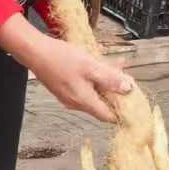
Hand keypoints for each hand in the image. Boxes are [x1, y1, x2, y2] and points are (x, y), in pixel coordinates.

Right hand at [11, 28, 133, 121]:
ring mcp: (68, 97)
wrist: (35, 52)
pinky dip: (95, 79)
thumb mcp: (91, 66)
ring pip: (94, 94)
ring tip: (116, 66)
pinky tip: (98, 65)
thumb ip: (110, 79)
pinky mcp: (64, 89)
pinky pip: (85, 88)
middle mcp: (76, 104)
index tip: (134, 101)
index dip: (123, 111)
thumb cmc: (61, 58)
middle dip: (116, 92)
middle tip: (126, 77)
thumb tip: (128, 89)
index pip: (109, 116)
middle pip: (102, 104)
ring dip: (106, 83)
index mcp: (84, 101)